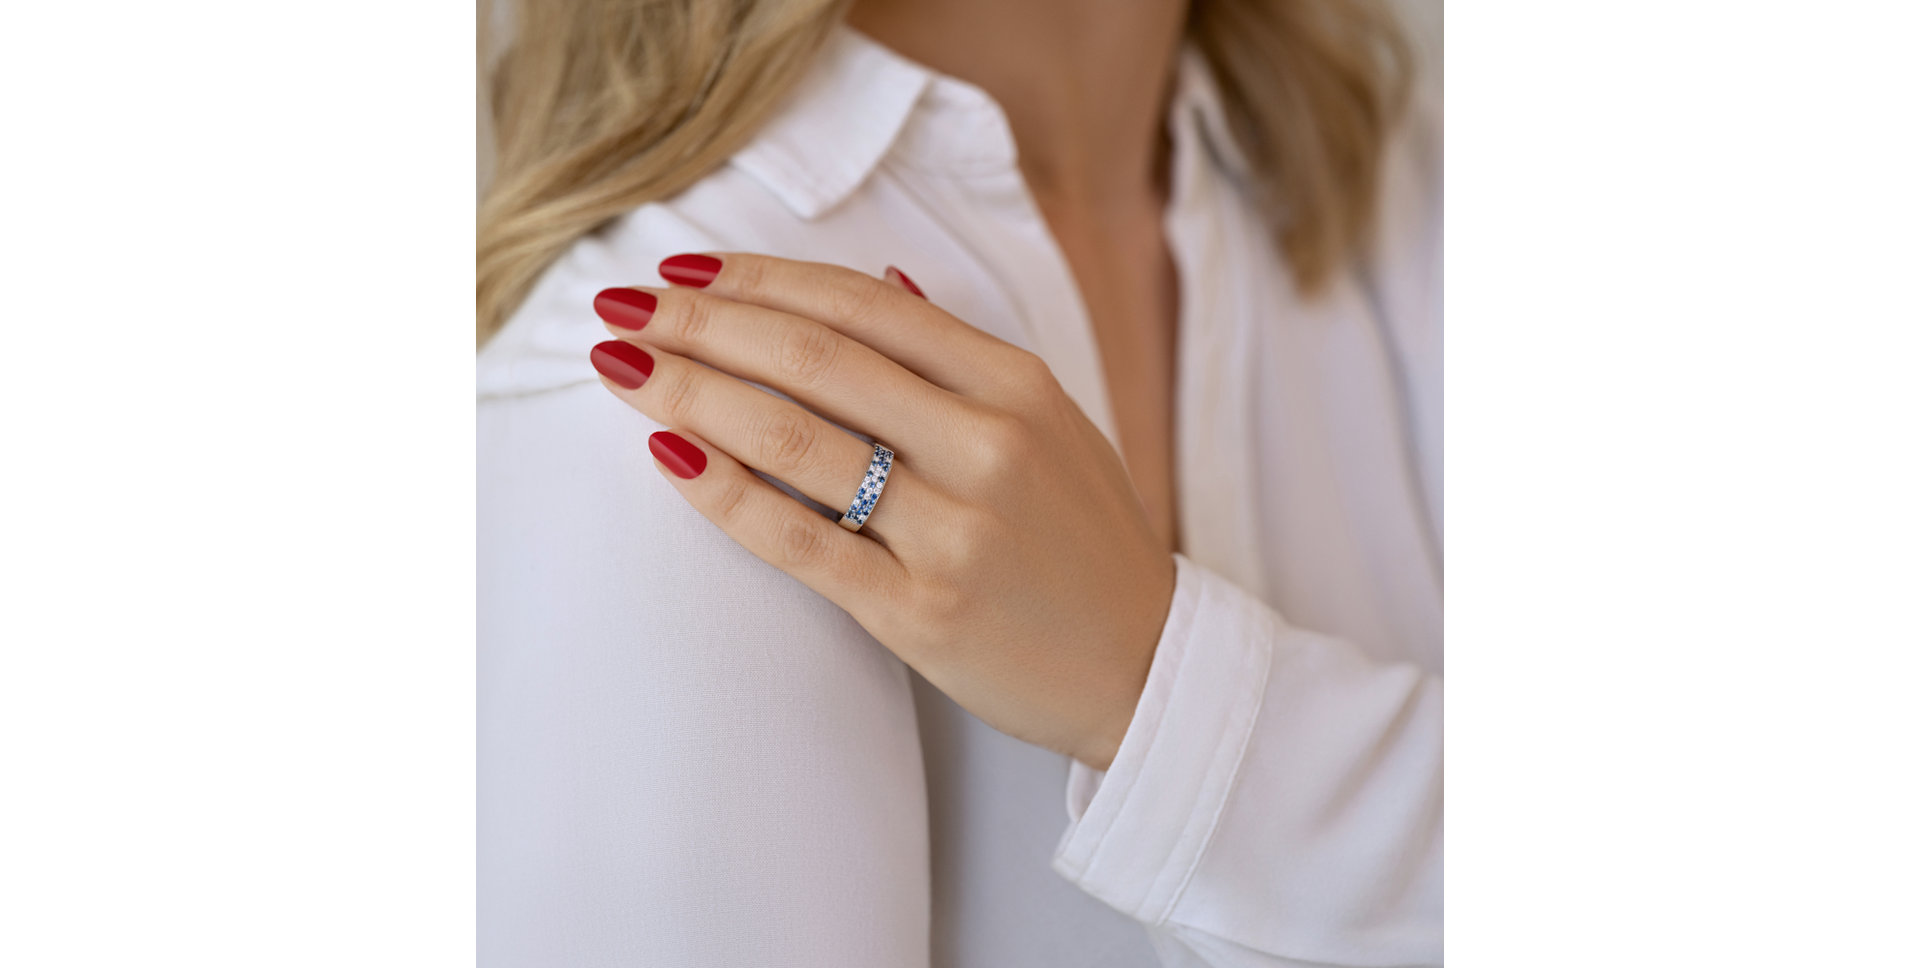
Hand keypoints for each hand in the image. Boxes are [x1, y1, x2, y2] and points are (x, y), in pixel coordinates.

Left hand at [588, 253, 1174, 768]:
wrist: (1147, 667)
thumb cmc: (1085, 542)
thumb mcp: (1052, 425)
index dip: (761, 279)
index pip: (861, 305)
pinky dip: (723, 491)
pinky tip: (667, 451)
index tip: (686, 268)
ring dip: (690, 391)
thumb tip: (881, 282)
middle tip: (623, 305)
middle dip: (702, 323)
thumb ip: (964, 358)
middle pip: (814, 358)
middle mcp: (987, 445)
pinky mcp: (921, 611)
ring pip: (795, 440)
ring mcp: (955, 530)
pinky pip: (800, 539)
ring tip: (621, 364)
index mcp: (1016, 385)